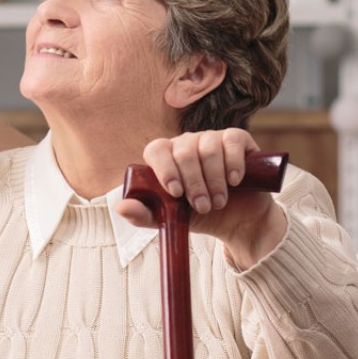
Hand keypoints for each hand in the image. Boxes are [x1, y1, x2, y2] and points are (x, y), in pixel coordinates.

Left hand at [115, 128, 288, 265]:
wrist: (237, 220)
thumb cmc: (198, 214)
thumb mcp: (169, 219)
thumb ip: (143, 214)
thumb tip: (120, 207)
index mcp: (164, 157)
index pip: (156, 150)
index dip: (165, 169)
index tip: (175, 193)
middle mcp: (185, 143)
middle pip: (183, 152)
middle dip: (194, 184)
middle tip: (203, 207)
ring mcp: (210, 138)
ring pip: (208, 149)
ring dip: (214, 181)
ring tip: (218, 202)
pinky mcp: (236, 138)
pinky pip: (231, 141)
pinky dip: (233, 163)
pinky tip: (234, 180)